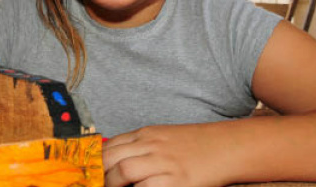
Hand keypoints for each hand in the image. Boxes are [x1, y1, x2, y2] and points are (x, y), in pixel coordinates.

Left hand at [103, 124, 233, 186]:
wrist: (227, 147)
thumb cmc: (194, 146)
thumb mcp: (163, 138)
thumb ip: (139, 147)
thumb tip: (114, 161)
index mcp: (146, 134)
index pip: (109, 146)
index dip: (95, 162)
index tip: (89, 174)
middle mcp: (151, 145)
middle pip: (110, 159)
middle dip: (99, 175)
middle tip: (96, 185)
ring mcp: (163, 163)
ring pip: (123, 172)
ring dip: (111, 185)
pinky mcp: (176, 181)